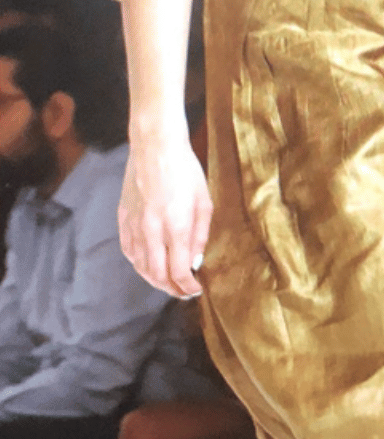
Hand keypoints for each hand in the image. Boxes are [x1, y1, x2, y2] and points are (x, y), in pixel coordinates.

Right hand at [118, 116, 211, 297]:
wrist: (155, 146)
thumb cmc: (186, 171)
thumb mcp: (204, 203)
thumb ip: (200, 236)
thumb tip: (194, 262)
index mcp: (176, 226)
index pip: (179, 271)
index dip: (187, 286)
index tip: (196, 290)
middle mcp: (152, 229)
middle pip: (158, 274)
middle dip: (172, 289)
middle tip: (183, 293)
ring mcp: (134, 224)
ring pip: (140, 266)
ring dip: (155, 280)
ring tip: (168, 284)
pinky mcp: (123, 217)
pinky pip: (128, 250)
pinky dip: (138, 264)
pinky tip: (148, 267)